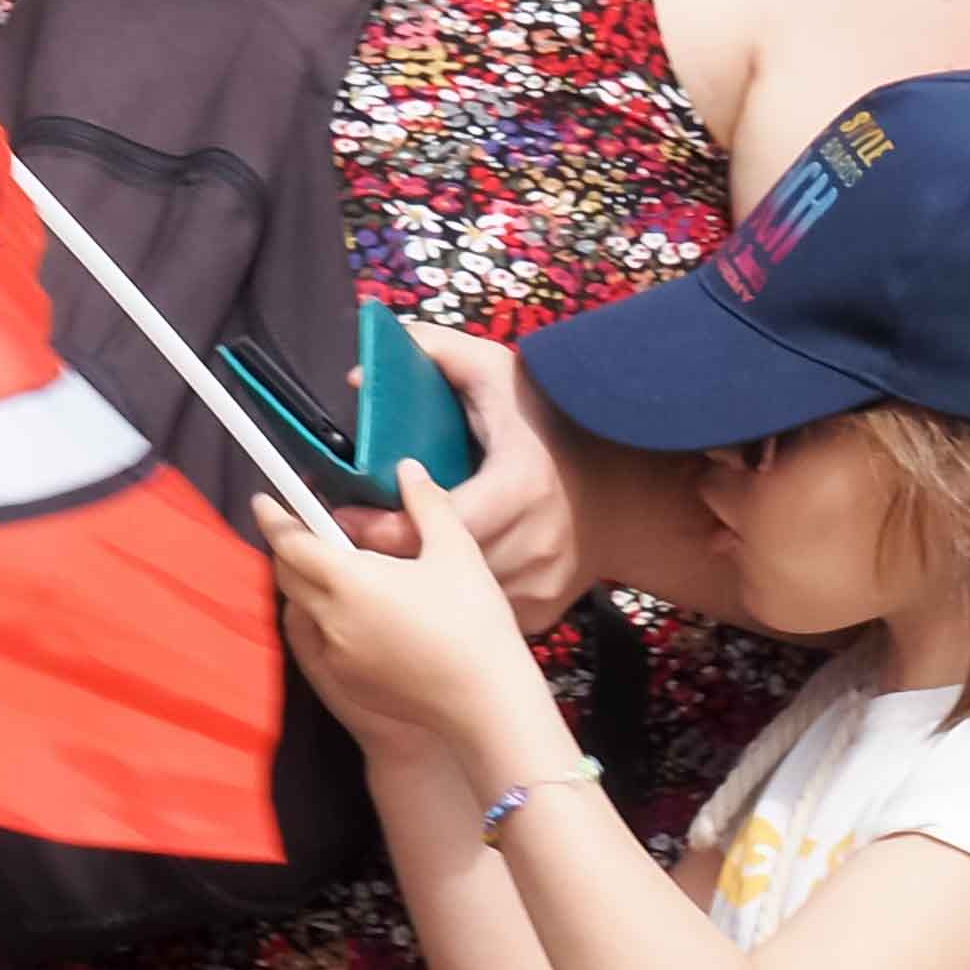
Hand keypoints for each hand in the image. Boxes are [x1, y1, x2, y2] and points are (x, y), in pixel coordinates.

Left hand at [262, 465, 566, 763]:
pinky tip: (361, 616)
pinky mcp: (344, 679)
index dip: (274, 517)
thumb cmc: (474, 622)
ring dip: (308, 584)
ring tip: (337, 572)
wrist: (485, 699)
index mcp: (350, 579)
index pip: (291, 541)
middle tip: (307, 531)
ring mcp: (333, 652)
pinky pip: (320, 639)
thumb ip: (428, 505)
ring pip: (302, 607)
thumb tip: (408, 469)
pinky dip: (327, 619)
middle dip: (288, 549)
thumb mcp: (458, 553)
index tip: (265, 500)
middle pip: (286, 574)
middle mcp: (329, 616)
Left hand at [331, 321, 590, 630]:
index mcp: (518, 488)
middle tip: (348, 532)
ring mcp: (537, 584)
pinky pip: (473, 613)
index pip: (425, 526)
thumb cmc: (556, 428)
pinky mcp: (538, 611)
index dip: (372, 524)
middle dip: (379, 553)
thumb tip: (362, 376)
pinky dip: (448, 601)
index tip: (341, 511)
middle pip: (429, 568)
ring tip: (385, 555)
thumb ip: (435, 355)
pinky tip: (439, 578)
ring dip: (410, 582)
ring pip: (447, 599)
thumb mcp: (500, 373)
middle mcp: (532, 544)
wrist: (627, 492)